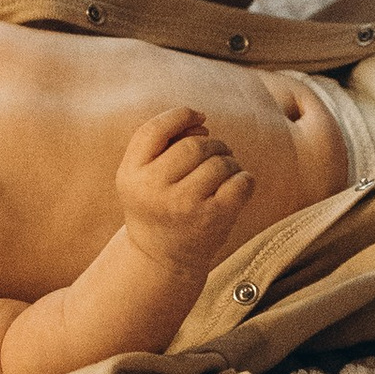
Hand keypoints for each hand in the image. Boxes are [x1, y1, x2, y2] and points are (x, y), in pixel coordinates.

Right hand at [115, 106, 255, 272]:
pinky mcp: (212, 218)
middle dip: (212, 144)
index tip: (199, 117)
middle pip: (194, 145)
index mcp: (130, 174)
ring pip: (221, 162)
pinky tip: (235, 187)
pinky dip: (244, 179)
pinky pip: (241, 181)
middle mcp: (153, 190)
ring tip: (222, 174)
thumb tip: (200, 120)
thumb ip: (163, 141)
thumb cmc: (157, 204)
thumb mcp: (142, 174)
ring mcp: (184, 205)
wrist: (160, 258)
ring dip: (229, 162)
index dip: (180, 115)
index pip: (154, 130)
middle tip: (215, 154)